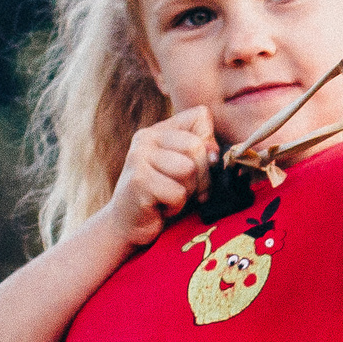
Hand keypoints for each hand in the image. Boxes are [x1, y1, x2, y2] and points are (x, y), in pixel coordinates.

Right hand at [105, 107, 217, 249]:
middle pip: (197, 146)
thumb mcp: (189, 171)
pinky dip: (175, 206)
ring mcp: (139, 157)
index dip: (209, 144)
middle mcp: (146, 137)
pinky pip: (177, 193)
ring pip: (188, 169)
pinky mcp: (138, 181)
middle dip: (201, 176)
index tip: (198, 166)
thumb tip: (214, 153)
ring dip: (187, 192)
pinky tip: (160, 207)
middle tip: (186, 190)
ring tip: (170, 197)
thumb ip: (204, 154)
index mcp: (160, 130)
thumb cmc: (164, 197)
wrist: (129, 225)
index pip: (201, 116)